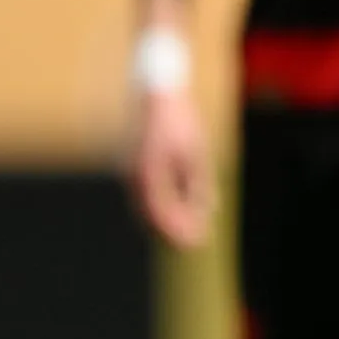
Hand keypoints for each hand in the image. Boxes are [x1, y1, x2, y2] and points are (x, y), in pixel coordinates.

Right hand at [127, 88, 213, 247]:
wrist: (155, 95)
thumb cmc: (179, 121)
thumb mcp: (196, 152)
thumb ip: (199, 182)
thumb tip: (208, 209)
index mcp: (149, 175)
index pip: (163, 213)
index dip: (179, 230)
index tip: (196, 242)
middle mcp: (134, 178)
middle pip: (152, 215)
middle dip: (173, 231)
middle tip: (194, 243)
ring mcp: (130, 172)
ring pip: (146, 207)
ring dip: (166, 221)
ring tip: (188, 231)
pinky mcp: (133, 167)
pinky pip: (145, 194)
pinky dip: (159, 207)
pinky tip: (176, 210)